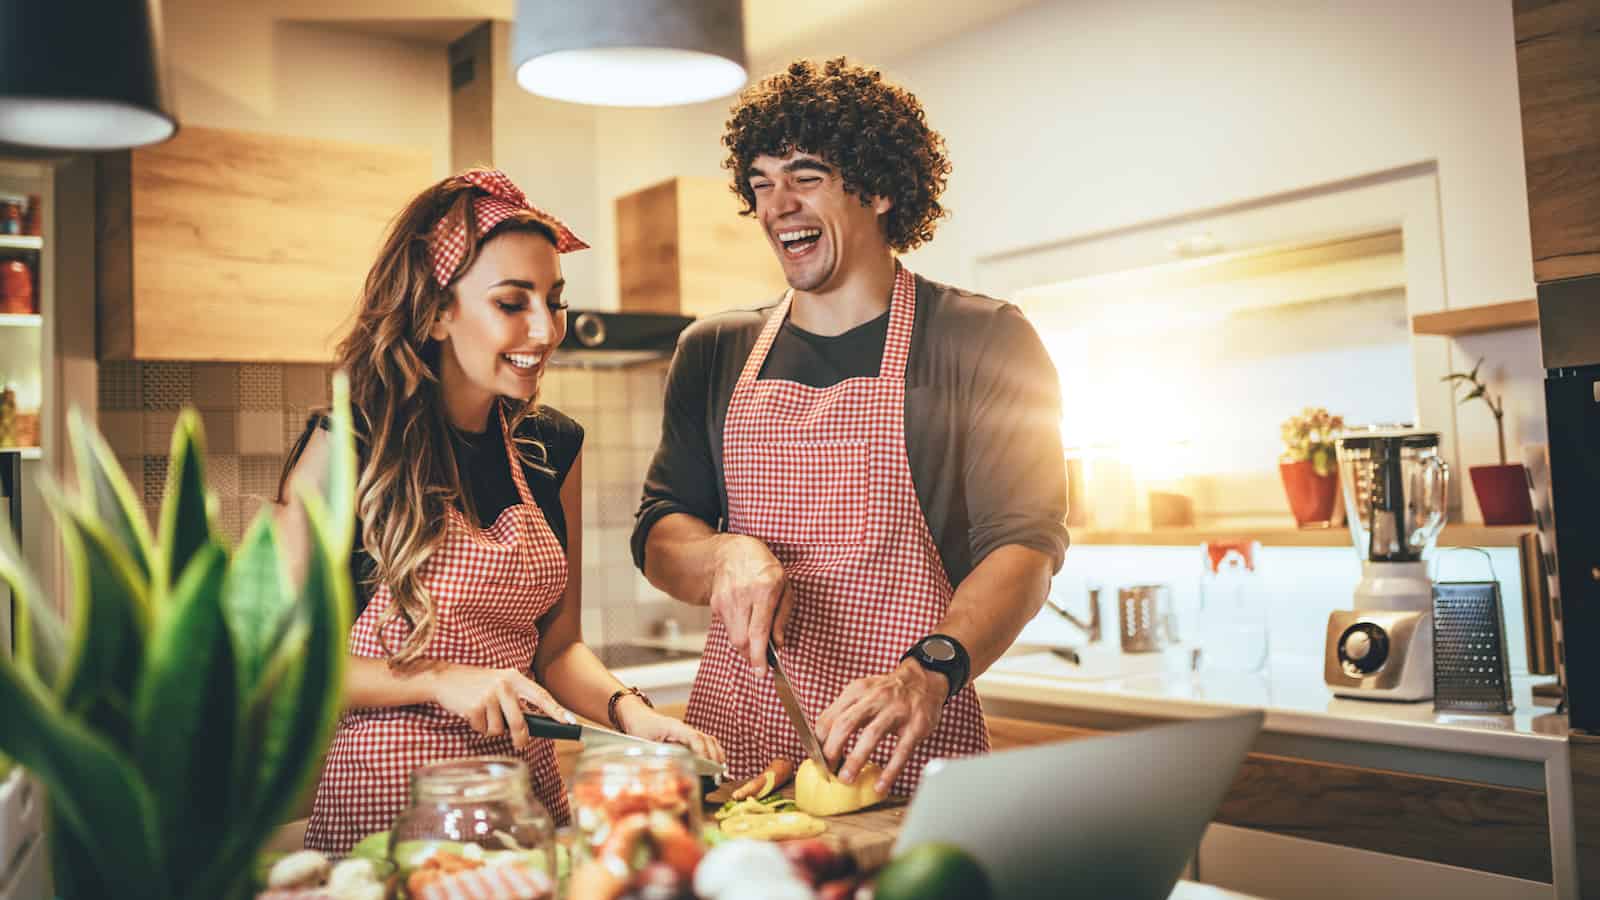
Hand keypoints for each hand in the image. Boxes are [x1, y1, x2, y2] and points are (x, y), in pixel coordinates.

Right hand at [430, 664, 575, 750]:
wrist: (445, 678)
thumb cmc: (476, 683)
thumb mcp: (499, 683)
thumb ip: (515, 699)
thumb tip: (531, 724)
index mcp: (514, 678)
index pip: (541, 696)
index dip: (556, 711)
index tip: (570, 723)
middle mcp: (504, 685)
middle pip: (520, 722)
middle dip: (521, 738)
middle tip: (520, 745)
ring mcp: (489, 696)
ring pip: (499, 729)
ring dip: (492, 729)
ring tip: (483, 715)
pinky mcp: (474, 707)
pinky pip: (483, 730)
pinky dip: (478, 728)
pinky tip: (472, 714)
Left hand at [616, 700, 727, 765]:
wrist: (636, 716)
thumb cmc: (639, 727)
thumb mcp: (644, 742)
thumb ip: (655, 755)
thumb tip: (667, 770)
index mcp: (674, 727)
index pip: (694, 737)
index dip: (702, 750)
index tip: (706, 763)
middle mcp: (684, 728)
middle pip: (706, 738)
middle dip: (714, 755)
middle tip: (717, 772)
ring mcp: (686, 732)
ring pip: (708, 739)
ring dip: (716, 753)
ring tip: (721, 769)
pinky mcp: (686, 737)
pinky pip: (704, 742)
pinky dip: (713, 751)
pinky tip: (717, 762)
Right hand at [708, 534, 793, 676]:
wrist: (732, 552)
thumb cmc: (764, 567)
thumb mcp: (785, 585)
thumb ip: (783, 616)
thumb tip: (778, 643)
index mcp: (764, 590)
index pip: (758, 631)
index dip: (759, 656)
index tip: (762, 672)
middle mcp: (742, 595)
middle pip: (742, 640)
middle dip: (751, 656)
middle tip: (761, 662)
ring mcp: (726, 600)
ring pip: (733, 638)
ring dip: (745, 646)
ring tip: (755, 640)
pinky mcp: (716, 604)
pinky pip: (728, 628)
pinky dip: (738, 632)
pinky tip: (745, 621)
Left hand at [815, 660, 946, 793]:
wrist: (923, 679)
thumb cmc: (888, 692)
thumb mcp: (863, 692)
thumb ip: (844, 710)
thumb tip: (821, 739)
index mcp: (857, 691)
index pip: (830, 716)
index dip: (820, 740)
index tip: (816, 759)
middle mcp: (875, 698)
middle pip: (846, 724)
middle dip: (832, 750)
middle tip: (827, 771)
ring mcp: (896, 711)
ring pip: (871, 735)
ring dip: (855, 760)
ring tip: (846, 779)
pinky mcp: (916, 725)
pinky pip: (901, 751)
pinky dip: (890, 771)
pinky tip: (881, 786)